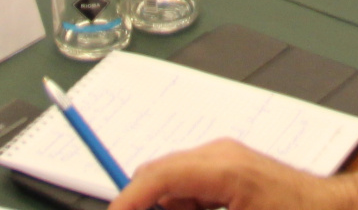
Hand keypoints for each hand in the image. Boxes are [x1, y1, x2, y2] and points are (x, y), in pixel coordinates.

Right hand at [107, 140, 357, 209]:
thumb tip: (159, 208)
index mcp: (222, 168)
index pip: (156, 177)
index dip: (127, 202)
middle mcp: (220, 153)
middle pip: (157, 174)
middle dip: (142, 204)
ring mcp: (225, 156)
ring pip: (171, 181)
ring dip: (167, 206)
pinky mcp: (230, 167)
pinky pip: (190, 184)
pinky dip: (184, 204)